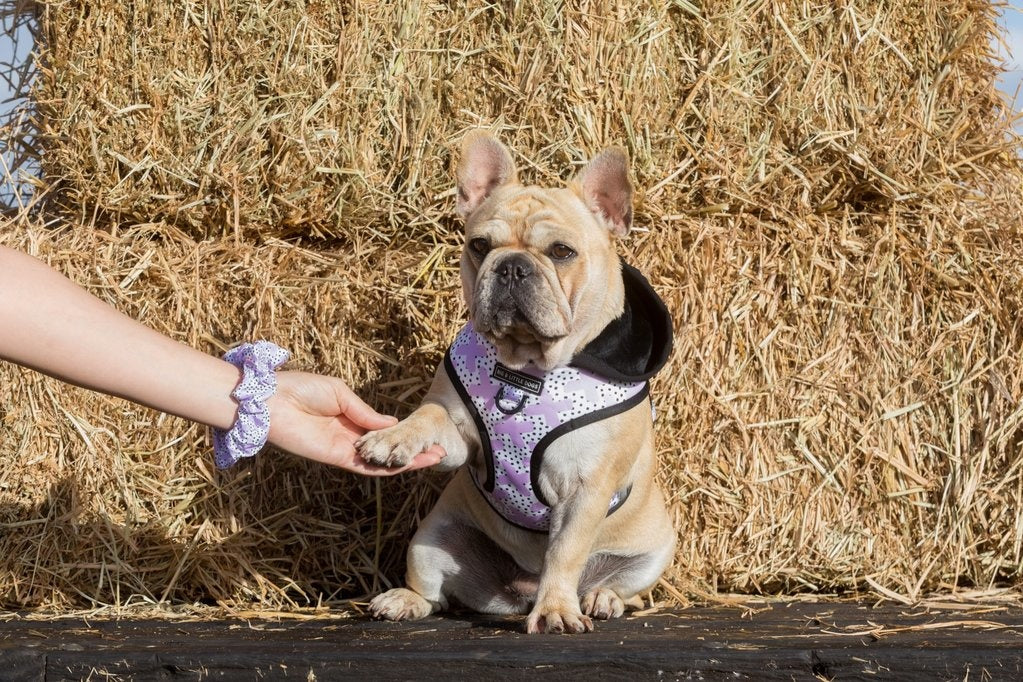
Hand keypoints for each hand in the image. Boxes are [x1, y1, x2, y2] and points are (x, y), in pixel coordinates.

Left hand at [266, 370, 444, 474]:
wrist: (270, 401)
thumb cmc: (299, 389)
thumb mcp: (341, 394)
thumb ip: (366, 413)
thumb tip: (392, 424)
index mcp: (348, 417)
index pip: (381, 431)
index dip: (402, 434)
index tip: (425, 434)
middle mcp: (348, 437)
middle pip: (386, 450)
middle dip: (411, 451)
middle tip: (438, 451)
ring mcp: (343, 450)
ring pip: (380, 462)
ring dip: (406, 463)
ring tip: (432, 459)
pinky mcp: (335, 458)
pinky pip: (365, 467)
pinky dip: (385, 468)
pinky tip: (405, 466)